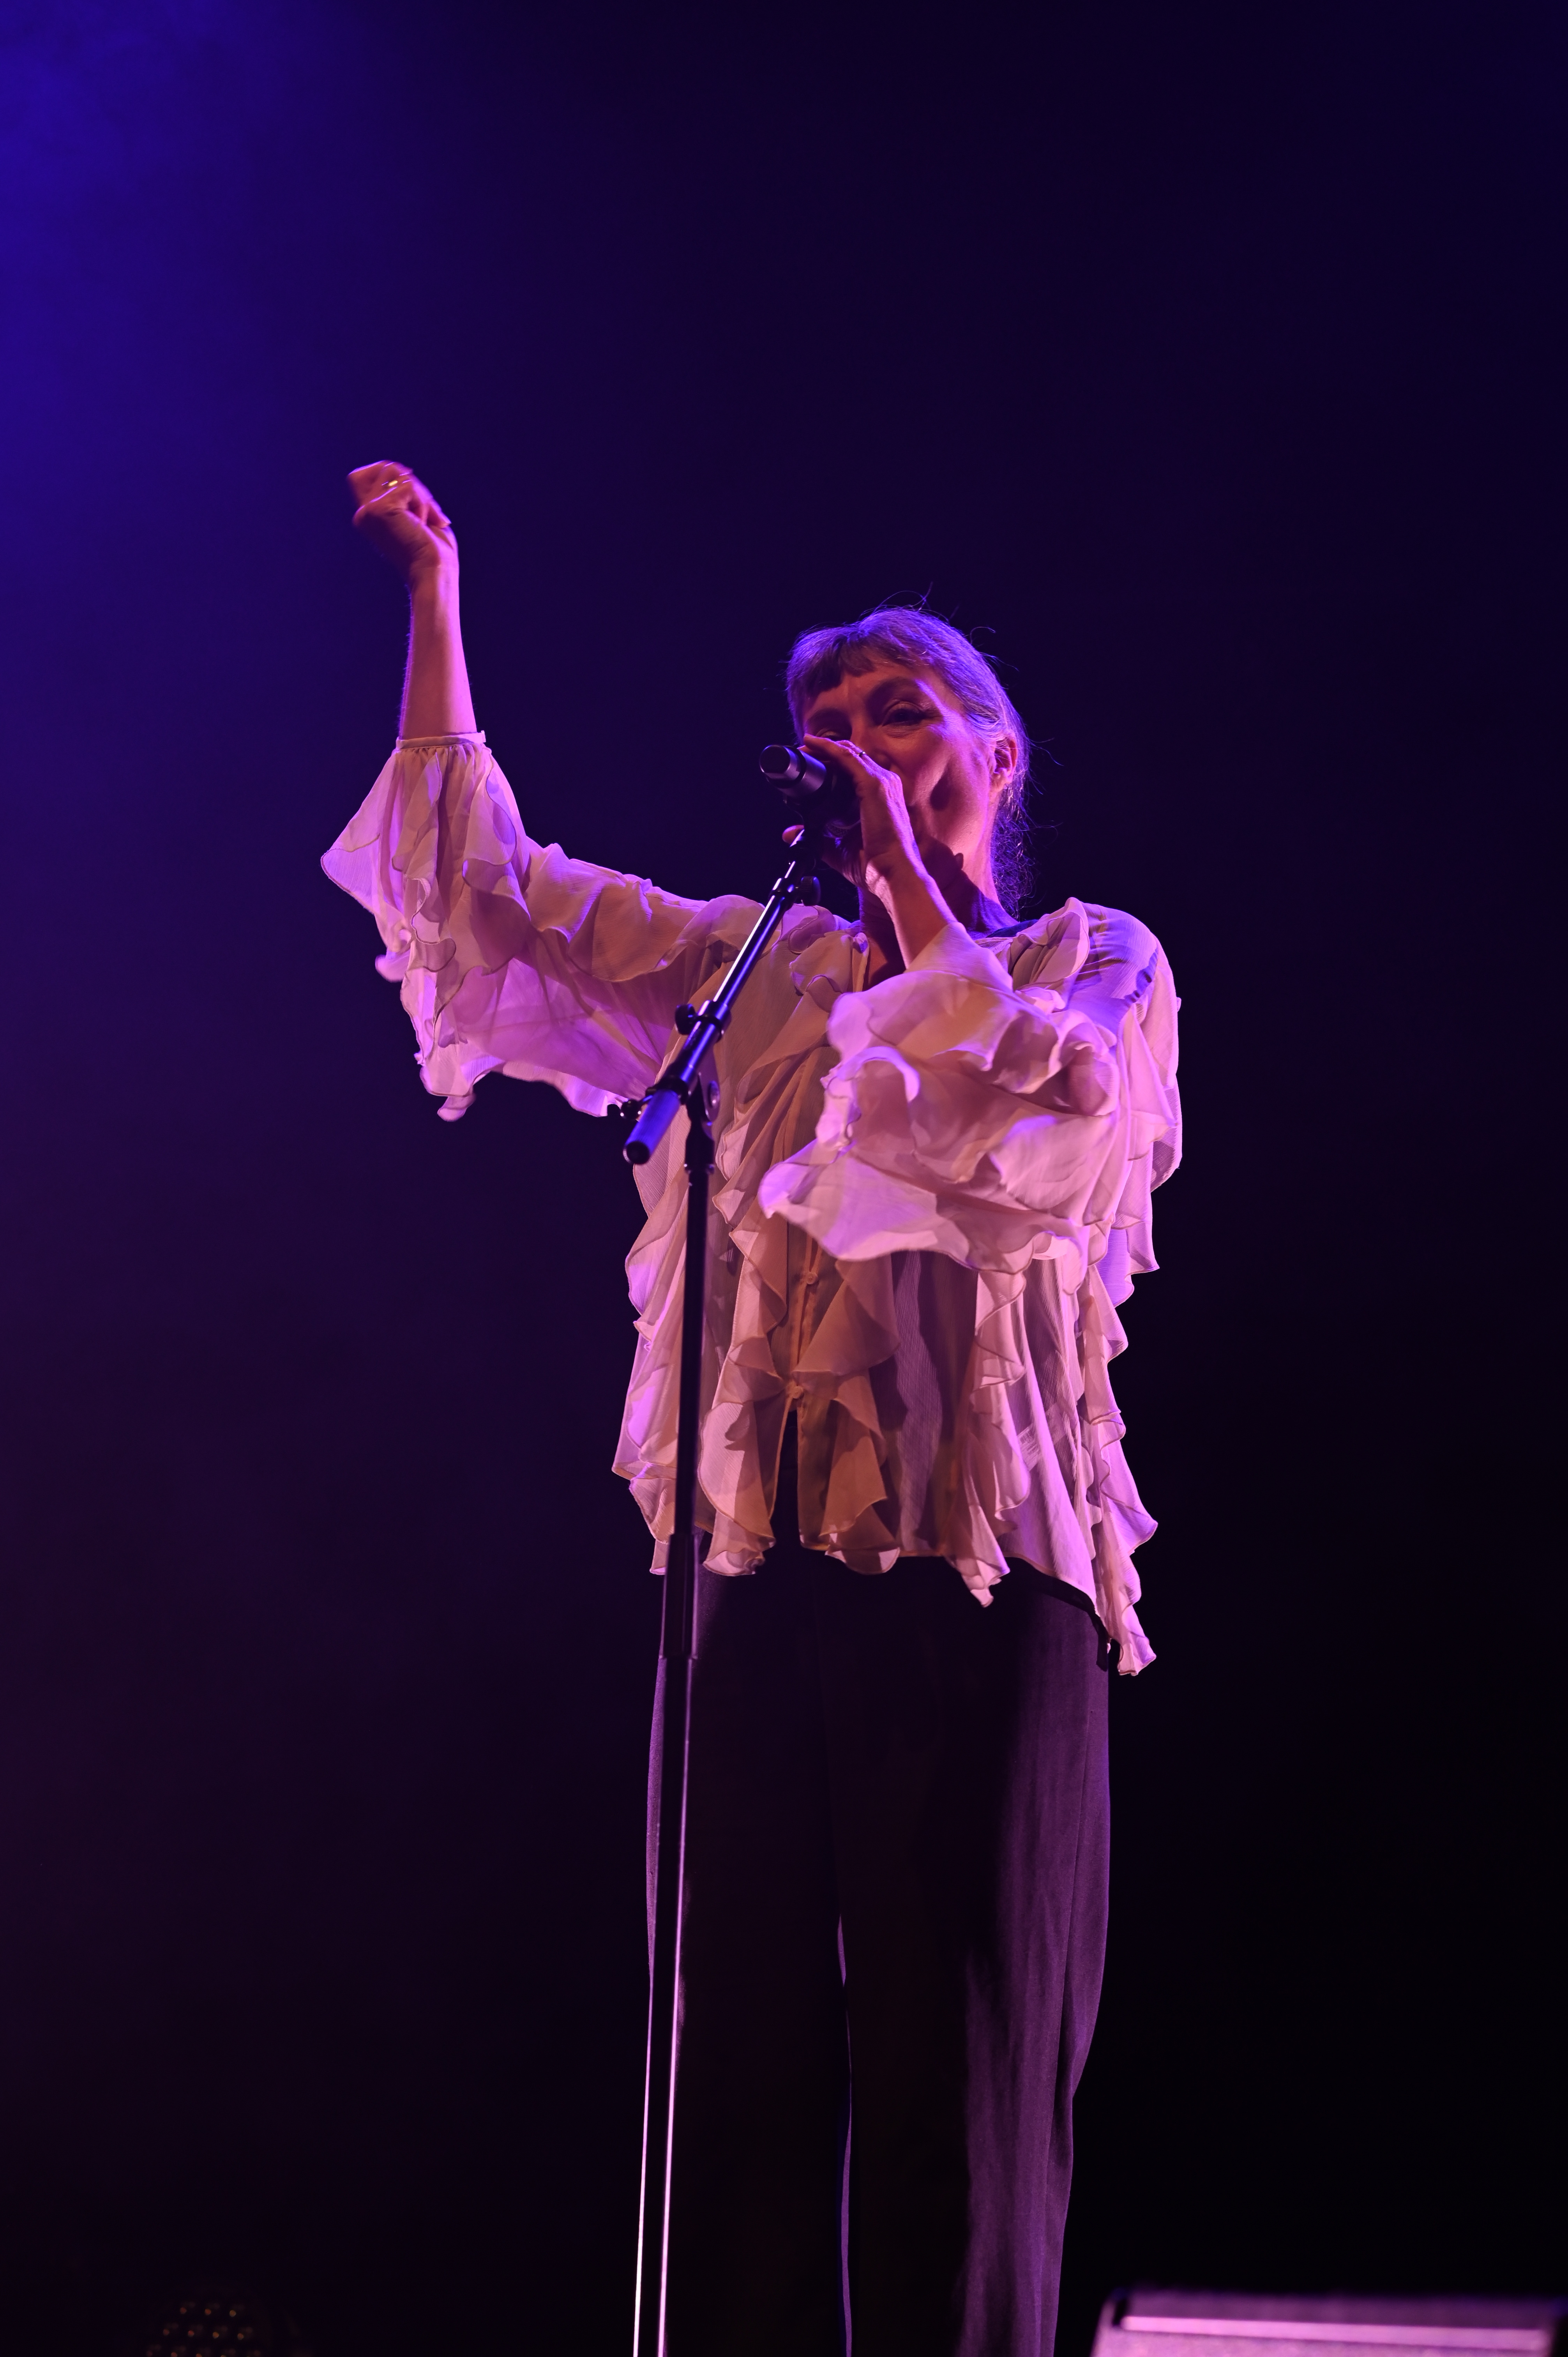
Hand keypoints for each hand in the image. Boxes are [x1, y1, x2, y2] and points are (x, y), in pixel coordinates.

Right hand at [348, 462, 456, 586]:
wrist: (433, 574)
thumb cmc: (433, 552)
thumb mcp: (417, 515)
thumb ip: (404, 494)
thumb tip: (404, 471)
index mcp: (368, 516)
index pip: (364, 474)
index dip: (391, 475)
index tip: (413, 500)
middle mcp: (363, 513)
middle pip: (385, 466)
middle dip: (413, 484)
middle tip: (424, 516)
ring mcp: (369, 511)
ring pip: (396, 472)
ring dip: (420, 496)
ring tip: (423, 522)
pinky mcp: (379, 510)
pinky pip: (408, 485)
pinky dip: (424, 504)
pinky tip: (422, 526)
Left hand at [797, 734, 952, 967]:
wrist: (894, 875)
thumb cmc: (875, 866)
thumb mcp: (840, 851)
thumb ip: (818, 840)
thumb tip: (791, 833)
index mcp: (882, 796)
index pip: (858, 769)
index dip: (835, 761)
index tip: (812, 761)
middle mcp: (886, 784)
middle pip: (853, 756)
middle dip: (828, 750)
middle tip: (804, 750)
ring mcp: (882, 782)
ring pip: (850, 752)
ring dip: (825, 746)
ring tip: (805, 744)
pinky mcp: (874, 785)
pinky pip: (847, 758)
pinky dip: (829, 749)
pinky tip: (813, 744)